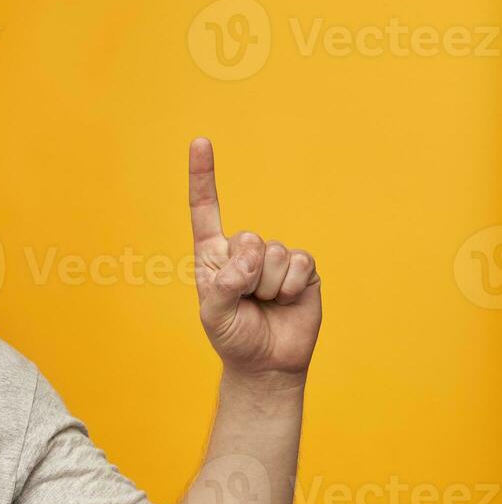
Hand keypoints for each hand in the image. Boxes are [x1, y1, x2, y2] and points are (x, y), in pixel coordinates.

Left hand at [188, 137, 320, 381]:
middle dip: (248, 276)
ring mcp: (274, 257)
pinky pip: (300, 265)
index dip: (203, 176)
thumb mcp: (214, 316)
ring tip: (265, 304)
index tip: (200, 142)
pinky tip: (286, 301)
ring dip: (269, 287)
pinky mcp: (303, 268)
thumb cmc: (234, 336)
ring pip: (275, 255)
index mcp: (213, 254)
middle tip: (247, 301)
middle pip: (250, 239)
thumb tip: (248, 259)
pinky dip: (292, 288)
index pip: (205, 209)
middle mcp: (244, 249)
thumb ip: (222, 286)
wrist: (268, 362)